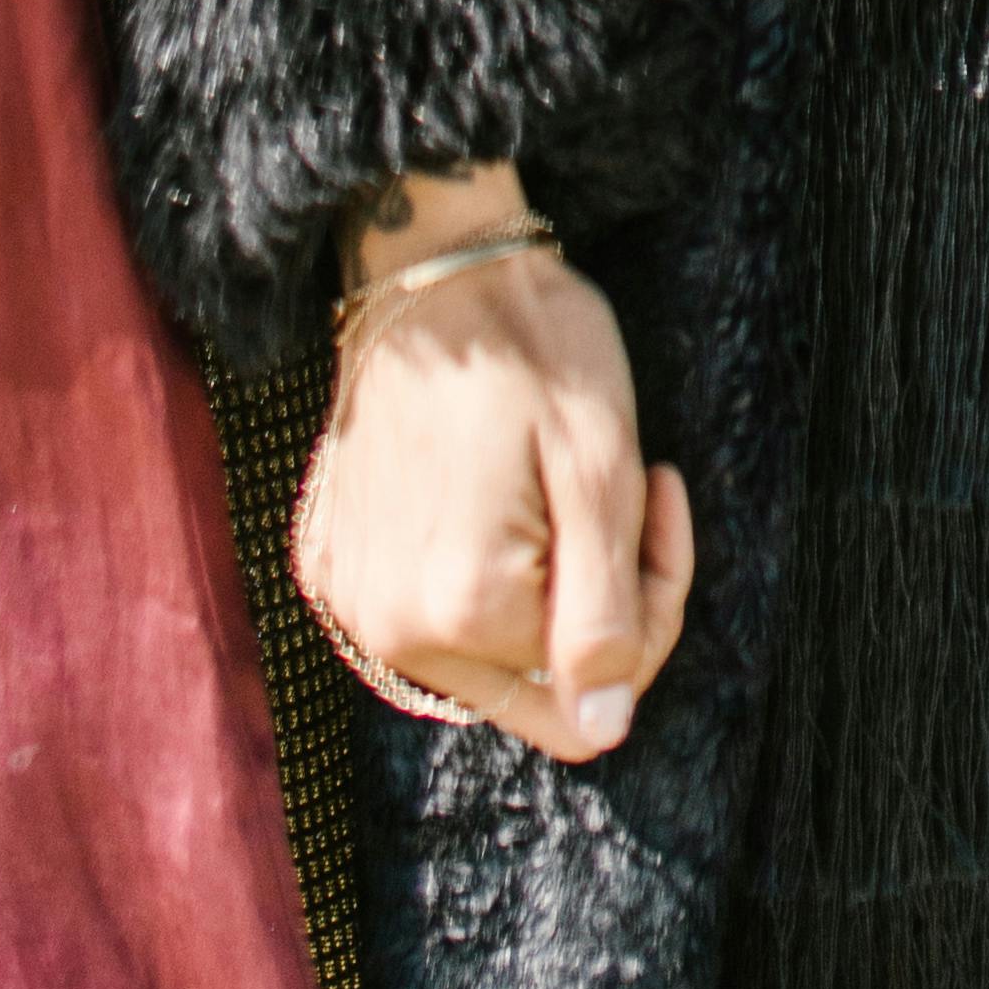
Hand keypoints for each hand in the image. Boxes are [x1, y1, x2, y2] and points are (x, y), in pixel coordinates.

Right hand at [298, 167, 693, 765]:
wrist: (430, 258)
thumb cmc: (530, 343)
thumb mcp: (600, 468)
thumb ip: (605, 618)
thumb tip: (602, 729)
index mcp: (461, 608)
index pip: (590, 696)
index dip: (646, 606)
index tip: (654, 501)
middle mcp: (388, 626)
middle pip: (533, 686)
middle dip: (597, 600)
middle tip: (622, 492)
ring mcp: (352, 597)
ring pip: (484, 655)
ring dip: (539, 583)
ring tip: (555, 480)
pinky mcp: (334, 564)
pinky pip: (426, 615)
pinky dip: (473, 566)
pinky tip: (491, 486)